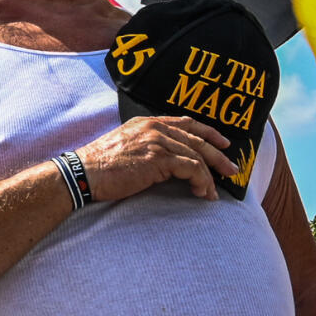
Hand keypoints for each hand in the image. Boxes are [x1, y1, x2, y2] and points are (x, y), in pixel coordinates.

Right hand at [74, 114, 238, 202]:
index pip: (186, 123)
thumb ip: (146, 145)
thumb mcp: (124, 146)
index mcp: (146, 122)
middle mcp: (154, 127)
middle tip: (232, 170)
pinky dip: (201, 181)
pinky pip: (191, 168)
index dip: (208, 132)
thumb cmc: (99, 166)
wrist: (83, 173)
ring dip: (209, 176)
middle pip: (197, 139)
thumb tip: (167, 161)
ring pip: (197, 155)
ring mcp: (157, 141)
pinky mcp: (159, 158)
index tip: (223, 143)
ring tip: (213, 191)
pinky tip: (202, 192)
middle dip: (218, 156)